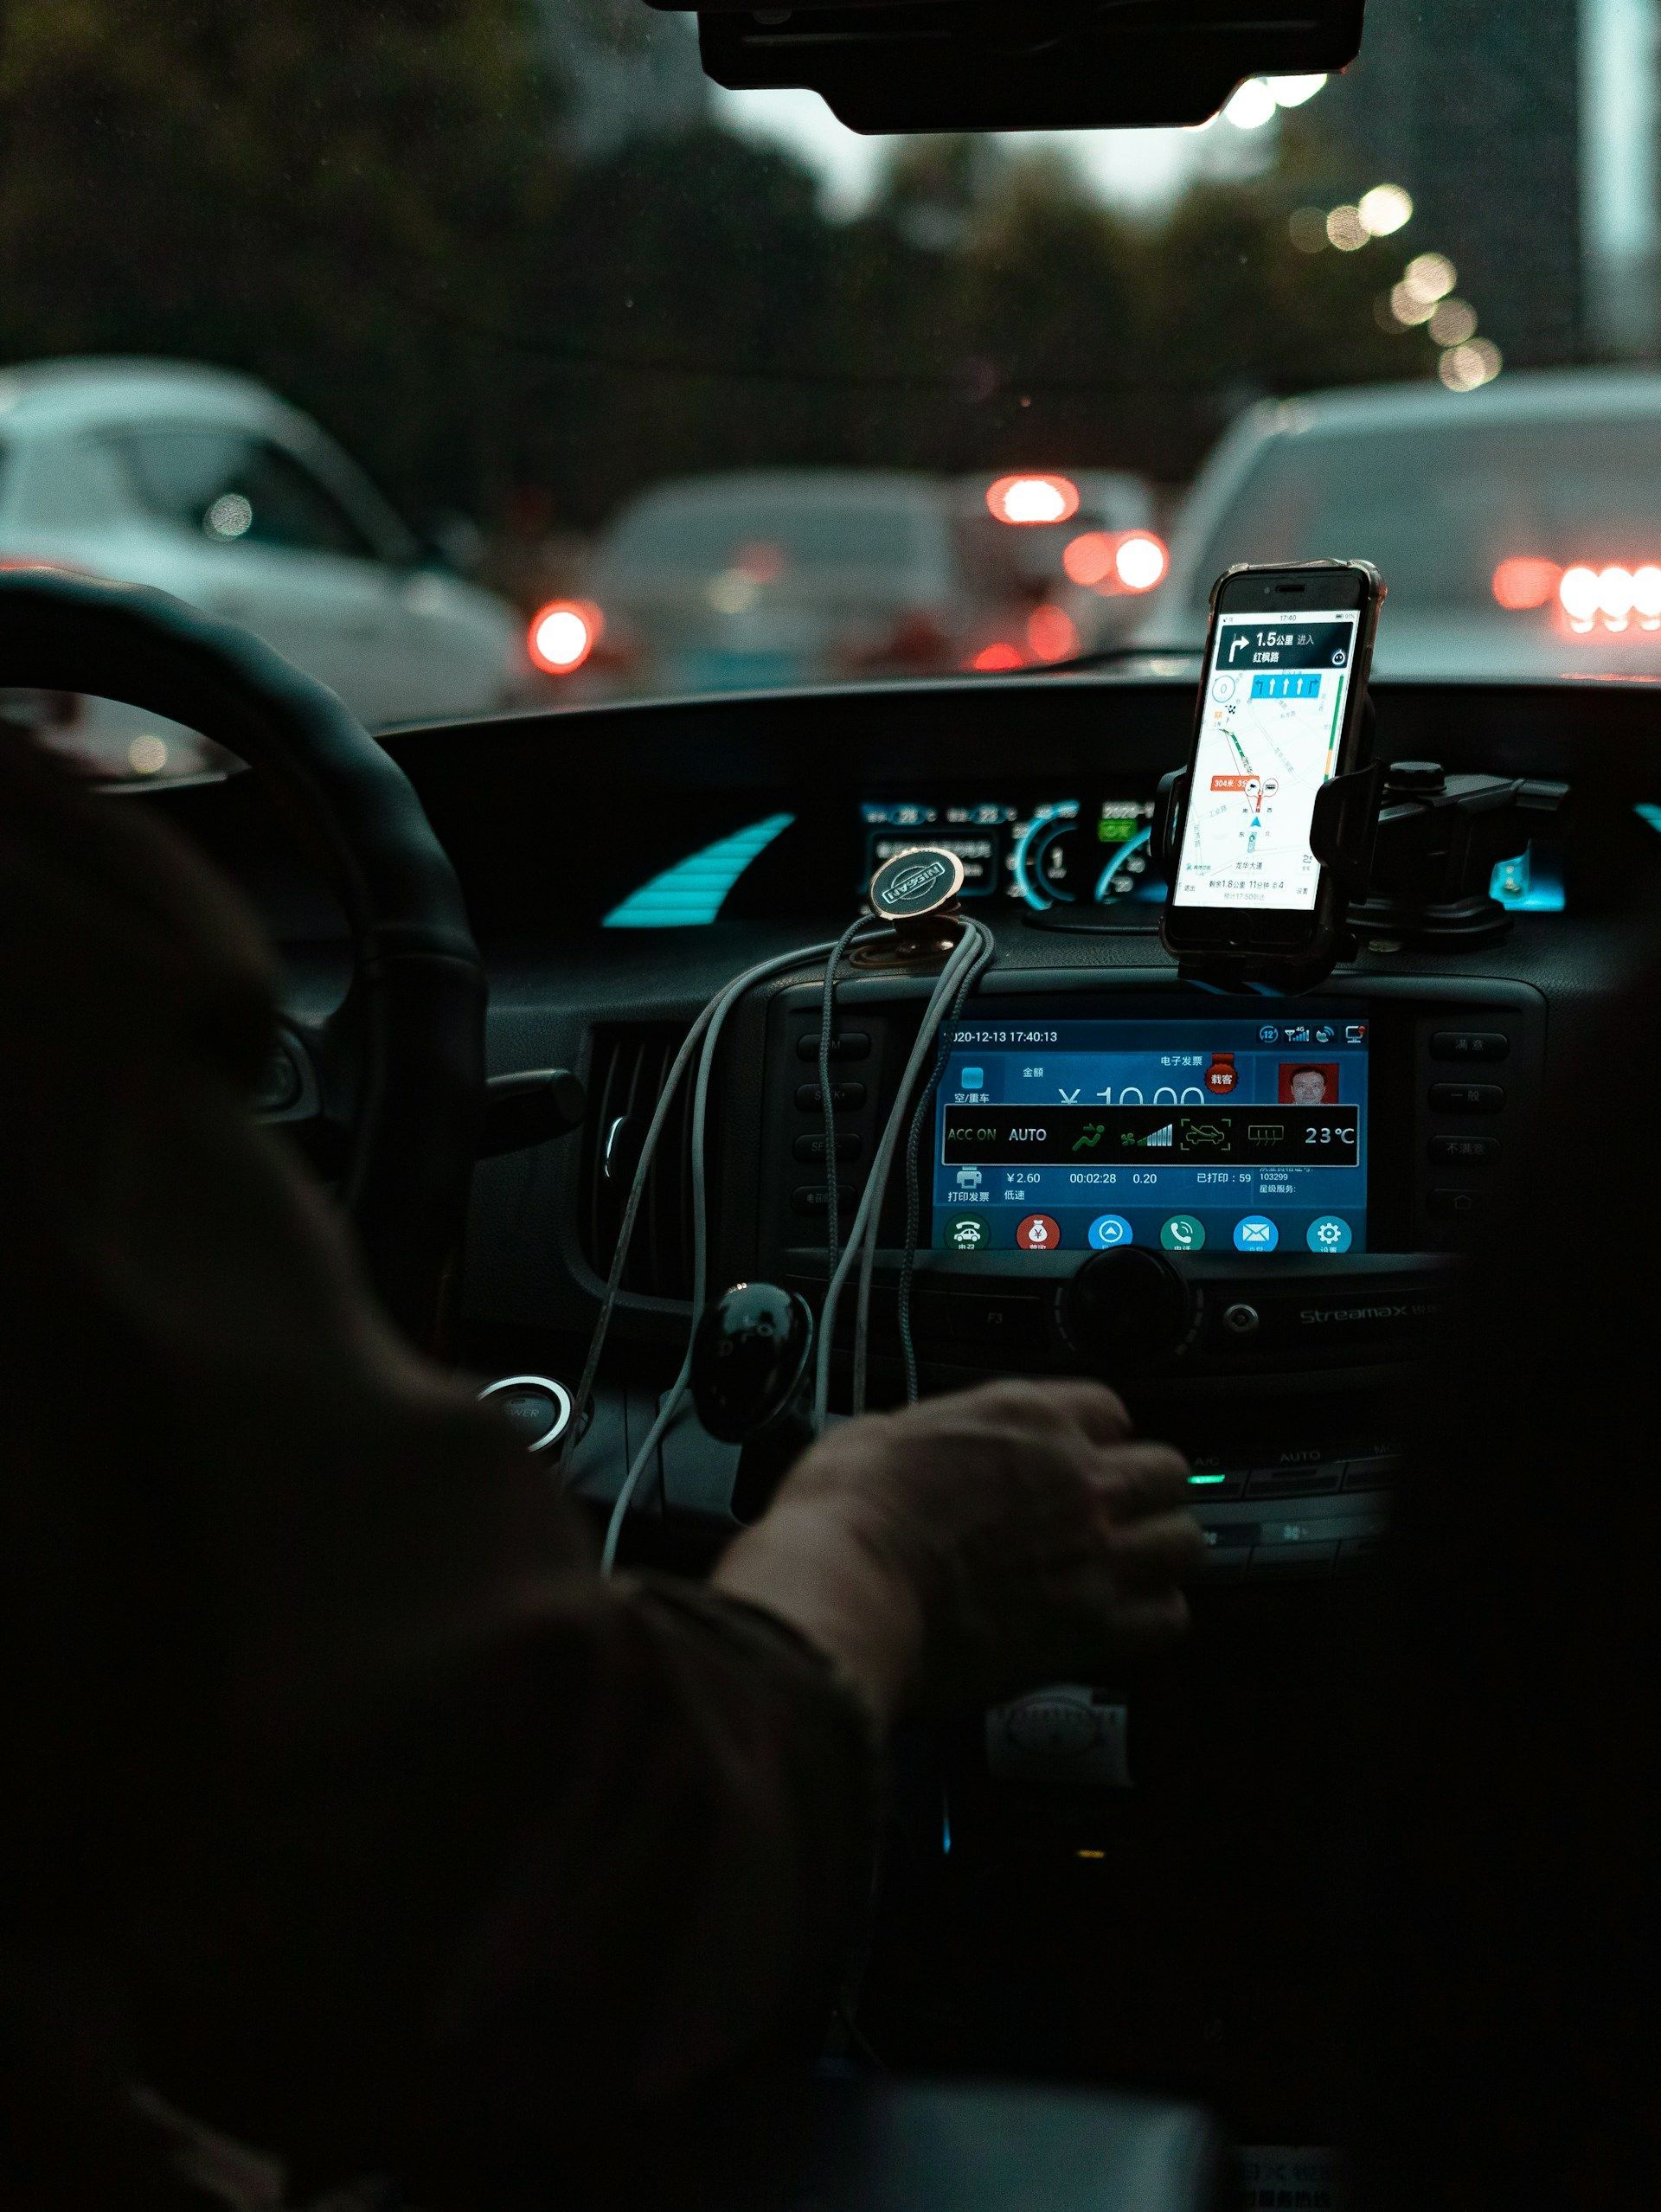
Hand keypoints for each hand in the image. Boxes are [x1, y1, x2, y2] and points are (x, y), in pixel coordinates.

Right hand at [712, 1379, 1200, 1724]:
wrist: (846, 1590)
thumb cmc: (847, 1513)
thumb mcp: (876, 1434)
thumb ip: (928, 1436)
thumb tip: (921, 1450)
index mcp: (1027, 1417)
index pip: (1109, 1410)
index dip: (1094, 1437)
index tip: (1078, 1458)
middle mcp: (1077, 1477)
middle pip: (1168, 1471)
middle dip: (1146, 1490)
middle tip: (1116, 1512)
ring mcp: (1094, 1551)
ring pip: (1185, 1540)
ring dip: (1161, 1551)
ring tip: (1131, 1567)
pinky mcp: (1092, 1626)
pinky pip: (1169, 1618)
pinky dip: (1152, 1619)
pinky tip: (1121, 1621)